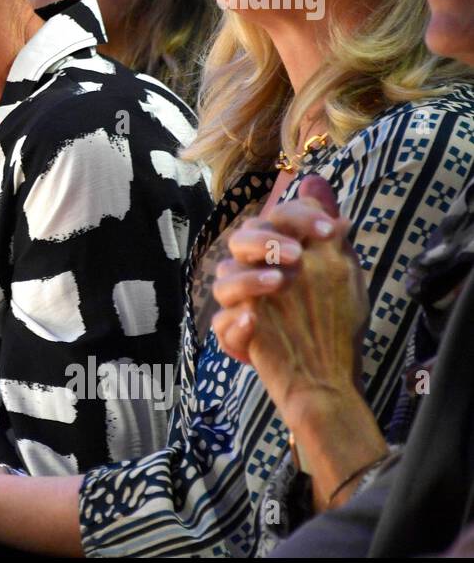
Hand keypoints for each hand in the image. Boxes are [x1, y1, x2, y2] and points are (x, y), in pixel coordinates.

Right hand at [211, 176, 368, 428]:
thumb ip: (328, 234)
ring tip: (278, 284)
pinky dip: (236, 323)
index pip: (275, 218)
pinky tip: (254, 321)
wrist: (328, 375)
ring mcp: (242, 303)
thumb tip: (319, 188)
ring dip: (251, 279)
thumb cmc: (333, 320)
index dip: (299, 217)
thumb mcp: (339, 273)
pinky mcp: (235, 334)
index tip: (331, 231)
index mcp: (278, 251)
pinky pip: (221, 325)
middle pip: (241, 240)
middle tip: (297, 256)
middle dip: (267, 243)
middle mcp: (255, 271)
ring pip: (225, 279)